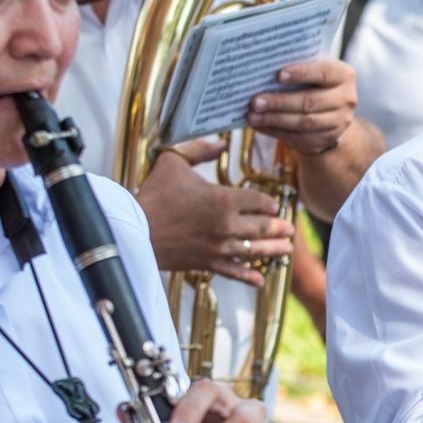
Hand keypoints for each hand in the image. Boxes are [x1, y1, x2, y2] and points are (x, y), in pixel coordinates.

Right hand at [138, 142, 293, 285]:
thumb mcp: (173, 162)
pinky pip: (234, 272)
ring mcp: (218, 247)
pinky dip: (249, 276)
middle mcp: (227, 225)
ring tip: (287, 249)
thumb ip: (200, 149)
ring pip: (255, 250)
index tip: (274, 206)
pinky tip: (261, 280)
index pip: (261, 202)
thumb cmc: (153, 194)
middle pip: (264, 228)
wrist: (132, 229)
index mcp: (224, 200)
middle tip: (290, 229)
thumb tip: (221, 142)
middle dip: (280, 228)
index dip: (271, 204)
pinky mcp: (207, 263)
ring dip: (274, 250)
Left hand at [247, 58, 357, 156]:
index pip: (324, 73)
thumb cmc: (314, 83)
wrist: (332, 111)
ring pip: (304, 123)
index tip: (278, 75)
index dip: (302, 73)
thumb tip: (262, 70)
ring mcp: (339, 122)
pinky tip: (259, 126)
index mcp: (344, 75)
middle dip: (280, 102)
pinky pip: (299, 138)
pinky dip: (276, 132)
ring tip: (253, 116)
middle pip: (311, 102)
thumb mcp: (313, 70)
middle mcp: (346, 99)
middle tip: (255, 101)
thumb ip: (297, 67)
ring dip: (275, 120)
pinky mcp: (327, 139)